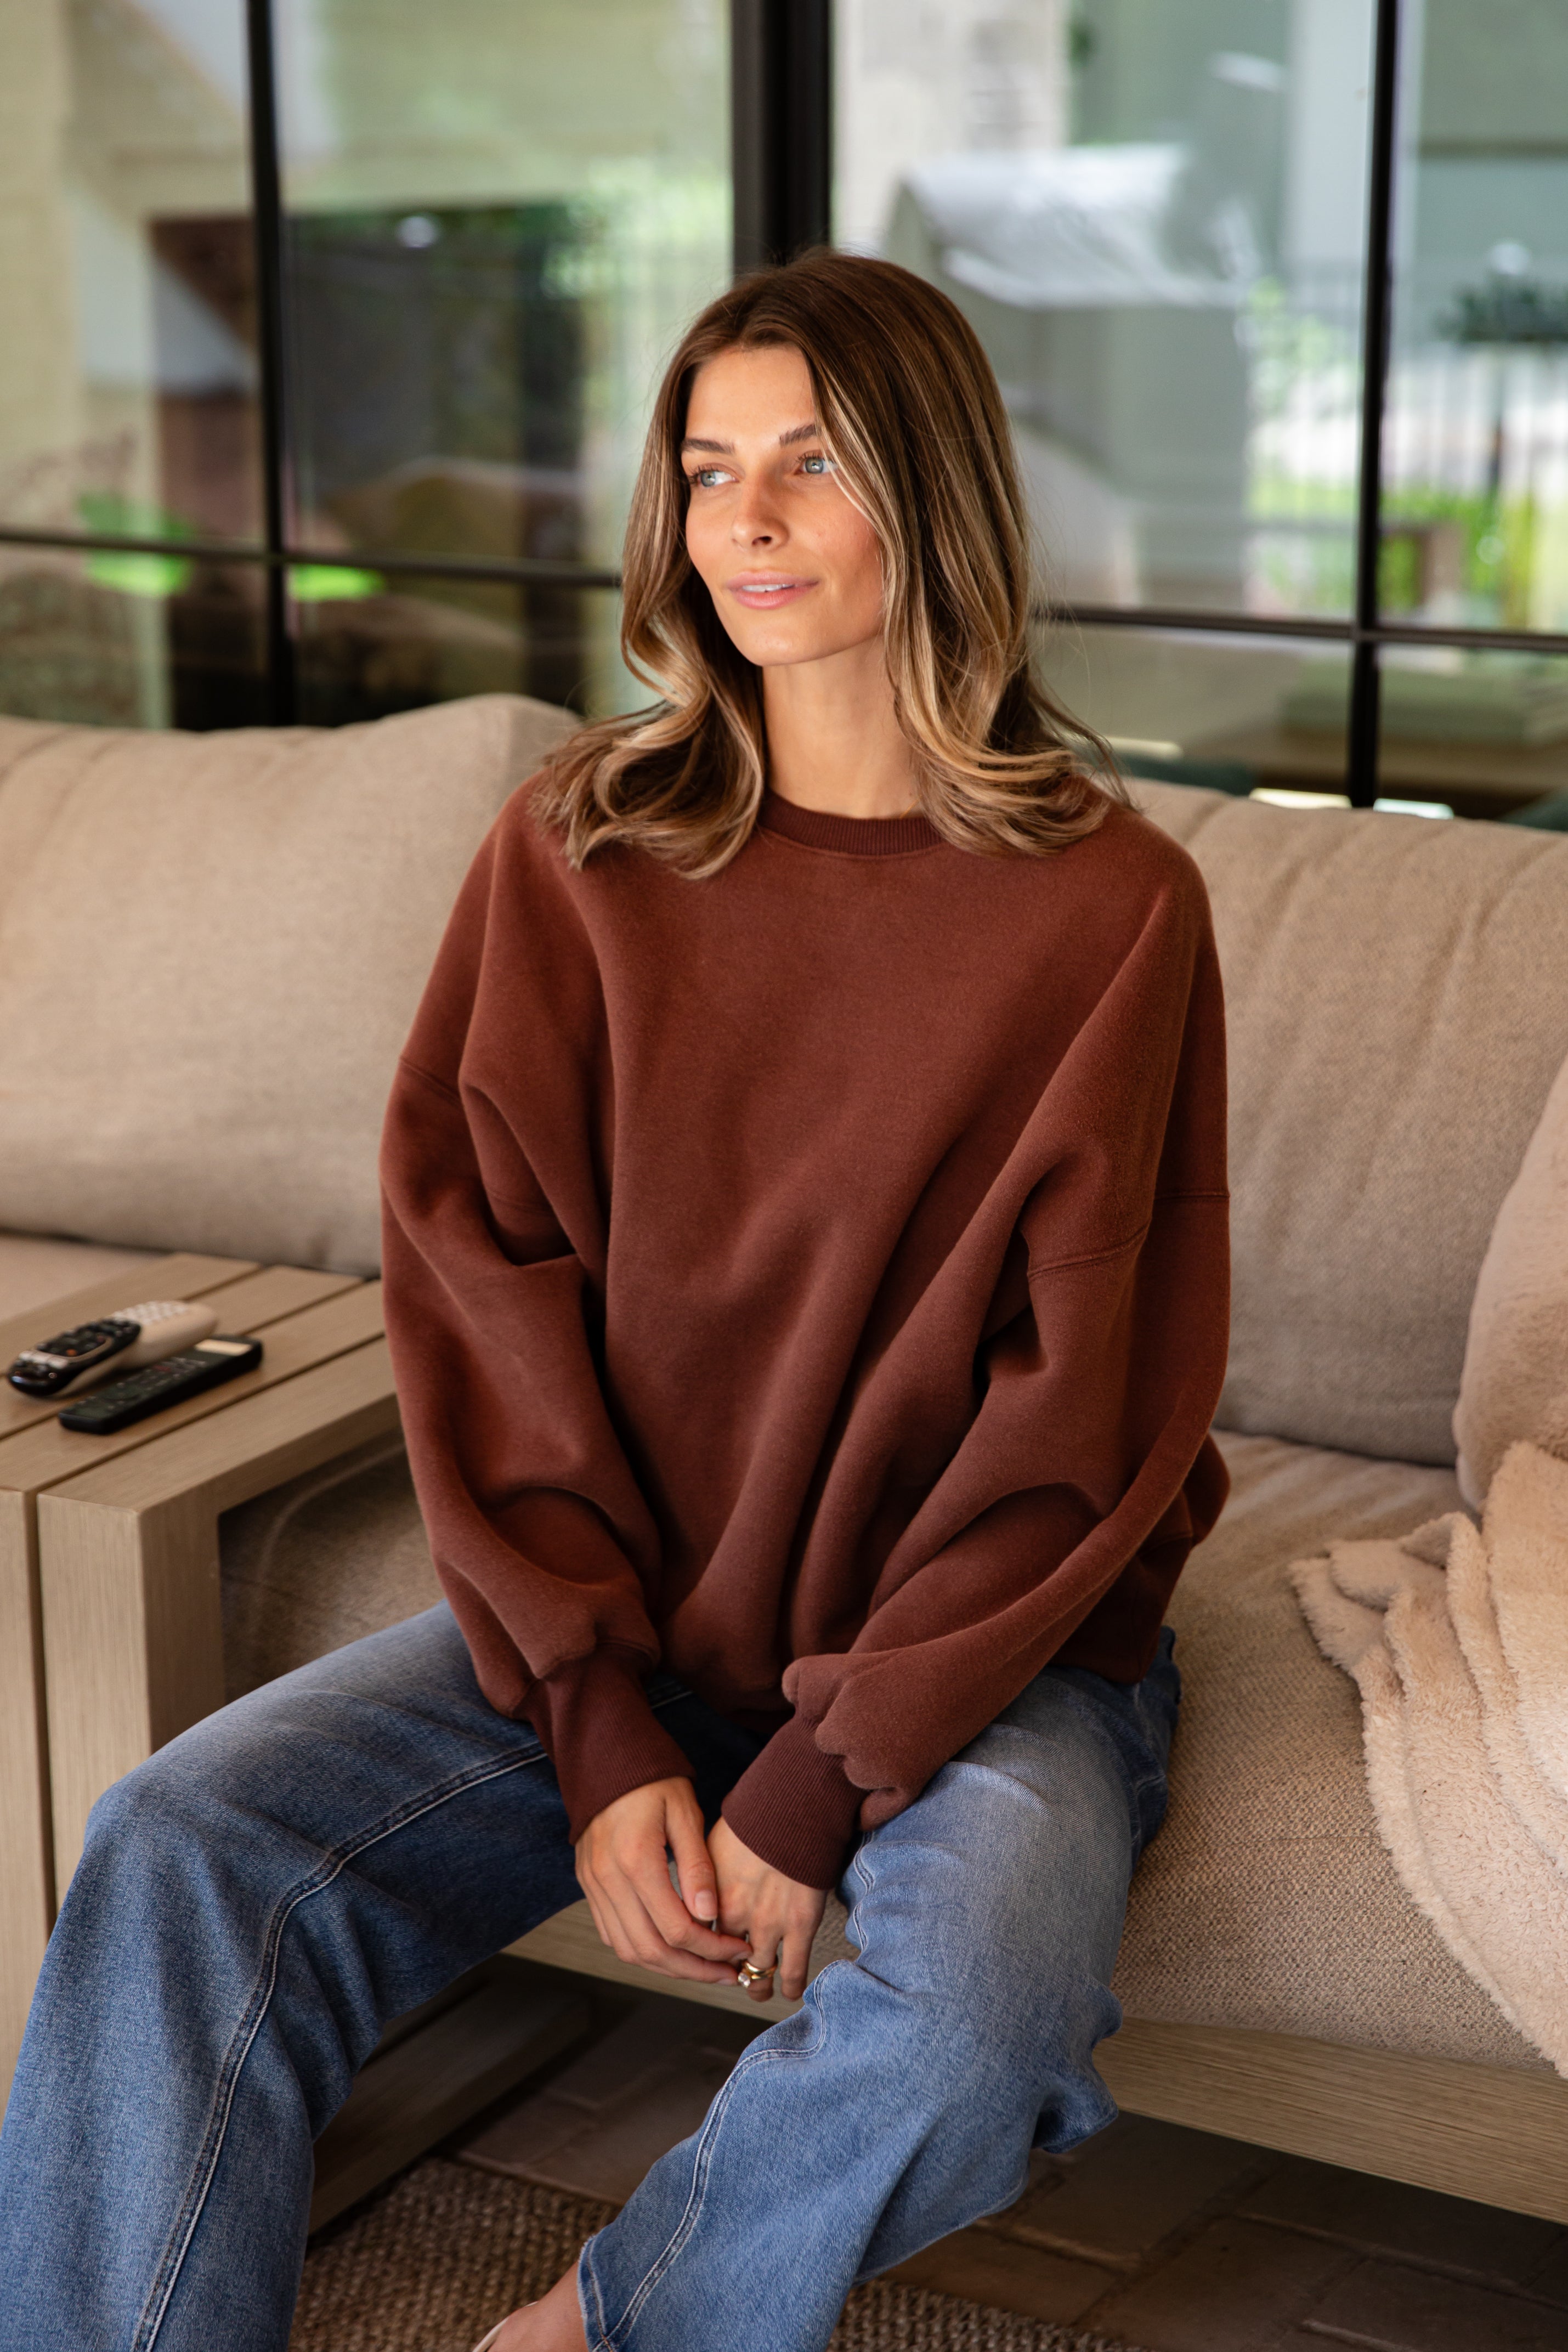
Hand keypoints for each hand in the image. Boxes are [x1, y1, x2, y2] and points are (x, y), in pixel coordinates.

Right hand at [575, 1778, 749, 1984]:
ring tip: (704, 1968)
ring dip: (668, 1968)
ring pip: (629, 1950)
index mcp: (636, 1861)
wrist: (604, 1758)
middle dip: (694, 1970)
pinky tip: (670, 1948)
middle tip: (727, 1973)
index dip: (712, 1949)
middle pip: (652, 1951)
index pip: (677, 1929)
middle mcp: (609, 1880)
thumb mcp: (683, 1813)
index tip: (738, 1950)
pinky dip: (642, 1950)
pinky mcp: (589, 1886)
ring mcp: (594, 1886)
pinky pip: (613, 1934)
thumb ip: (696, 1866)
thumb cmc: (650, 1779)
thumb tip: (709, 1914)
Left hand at [708, 1816, 825, 2002]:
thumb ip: (702, 1874)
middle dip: (724, 1972)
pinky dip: (789, 1986)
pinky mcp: (800, 1927)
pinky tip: (787, 1990)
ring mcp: (769, 1924)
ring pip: (757, 1973)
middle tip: (729, 1975)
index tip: (705, 1953)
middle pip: (721, 1961)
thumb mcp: (711, 1844)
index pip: (696, 1938)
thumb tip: (692, 1890)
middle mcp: (735, 1916)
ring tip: (757, 1989)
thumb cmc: (754, 1818)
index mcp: (710, 1895)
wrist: (793, 1807)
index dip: (700, 1950)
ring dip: (756, 1986)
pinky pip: (792, 1971)